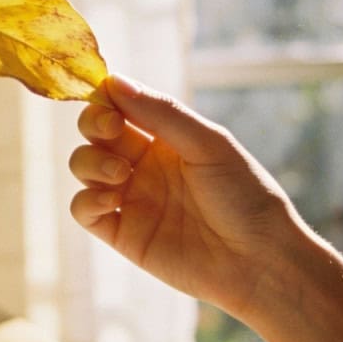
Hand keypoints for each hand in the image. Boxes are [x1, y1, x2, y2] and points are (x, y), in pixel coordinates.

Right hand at [69, 74, 300, 316]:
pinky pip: (83, 209)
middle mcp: (143, 164)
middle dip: (94, 124)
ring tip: (121, 175)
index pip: (120, 106)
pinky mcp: (122, 233)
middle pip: (95, 132)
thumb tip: (113, 81)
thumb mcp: (209, 144)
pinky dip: (87, 199)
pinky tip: (113, 200)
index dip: (106, 98)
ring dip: (91, 161)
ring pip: (83, 165)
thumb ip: (162, 113)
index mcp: (165, 137)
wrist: (259, 261)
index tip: (109, 98)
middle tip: (113, 129)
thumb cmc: (245, 196)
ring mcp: (131, 198)